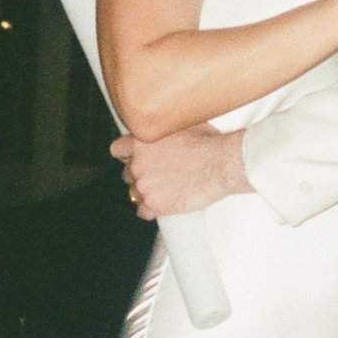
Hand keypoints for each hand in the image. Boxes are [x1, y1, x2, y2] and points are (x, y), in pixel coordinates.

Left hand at [114, 125, 248, 217]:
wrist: (220, 164)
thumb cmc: (207, 144)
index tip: (134, 158)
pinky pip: (143, 211)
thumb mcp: (182, 126)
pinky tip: (164, 204)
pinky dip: (152, 210)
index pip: (118, 150)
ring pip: (134, 193)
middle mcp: (138, 164)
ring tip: (164, 190)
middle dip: (140, 175)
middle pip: (127, 173)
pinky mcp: (154, 204)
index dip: (127, 155)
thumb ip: (164, 131)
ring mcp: (144, 185)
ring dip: (146, 192)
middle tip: (158, 175)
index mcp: (141, 142)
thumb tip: (167, 130)